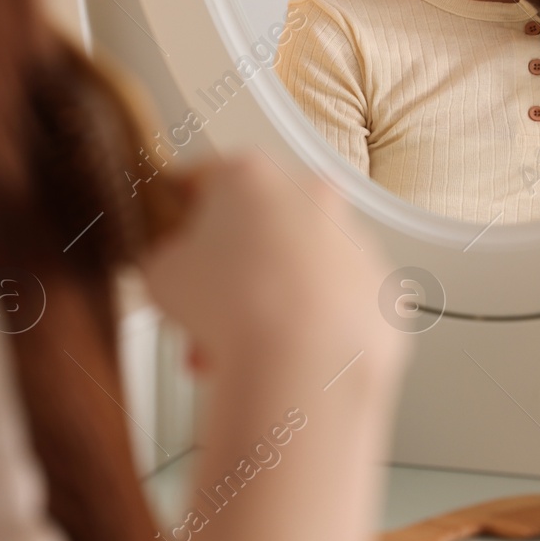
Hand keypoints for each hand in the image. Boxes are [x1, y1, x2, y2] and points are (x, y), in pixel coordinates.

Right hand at [137, 151, 404, 383]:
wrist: (301, 364)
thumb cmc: (231, 310)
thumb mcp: (160, 276)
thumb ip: (168, 259)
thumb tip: (176, 270)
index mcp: (250, 176)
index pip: (206, 179)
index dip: (183, 213)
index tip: (175, 235)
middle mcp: (309, 197)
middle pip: (260, 223)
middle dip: (231, 265)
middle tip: (204, 306)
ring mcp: (352, 241)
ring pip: (301, 263)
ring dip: (270, 296)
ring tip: (236, 347)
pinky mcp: (379, 288)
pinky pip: (337, 301)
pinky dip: (313, 323)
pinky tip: (283, 355)